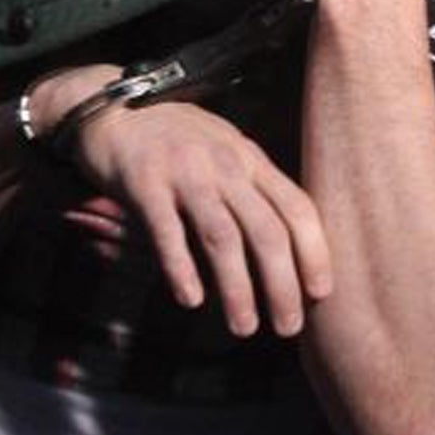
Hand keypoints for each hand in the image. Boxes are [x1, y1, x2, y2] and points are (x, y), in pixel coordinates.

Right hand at [44, 68, 333, 337]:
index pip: (297, 207)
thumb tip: (282, 251)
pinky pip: (168, 231)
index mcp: (250, 159)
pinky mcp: (145, 182)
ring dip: (238, 287)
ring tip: (244, 326)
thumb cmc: (175, 140)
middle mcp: (225, 164)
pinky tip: (191, 299)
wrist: (113, 108)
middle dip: (282, 284)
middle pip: (266, 229)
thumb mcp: (225, 153)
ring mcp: (185, 171)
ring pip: (222, 236)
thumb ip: (250, 191)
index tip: (321, 293)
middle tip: (288, 327)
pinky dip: (182, 267)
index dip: (315, 252)